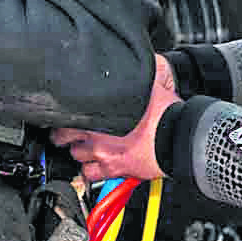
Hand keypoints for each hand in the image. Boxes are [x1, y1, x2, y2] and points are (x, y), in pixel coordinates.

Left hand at [50, 55, 179, 182]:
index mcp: (98, 108)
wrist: (179, 136)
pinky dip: (90, 171)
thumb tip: (119, 66)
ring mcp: (102, 152)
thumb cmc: (165, 111)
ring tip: (87, 147)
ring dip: (79, 151)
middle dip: (65, 135)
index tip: (64, 114)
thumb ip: (125, 80)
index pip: (64, 111)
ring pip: (76, 155)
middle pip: (62, 136)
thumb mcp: (142, 85)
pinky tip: (95, 165)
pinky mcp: (114, 169)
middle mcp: (95, 131)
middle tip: (68, 133)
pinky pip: (89, 174)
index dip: (63, 113)